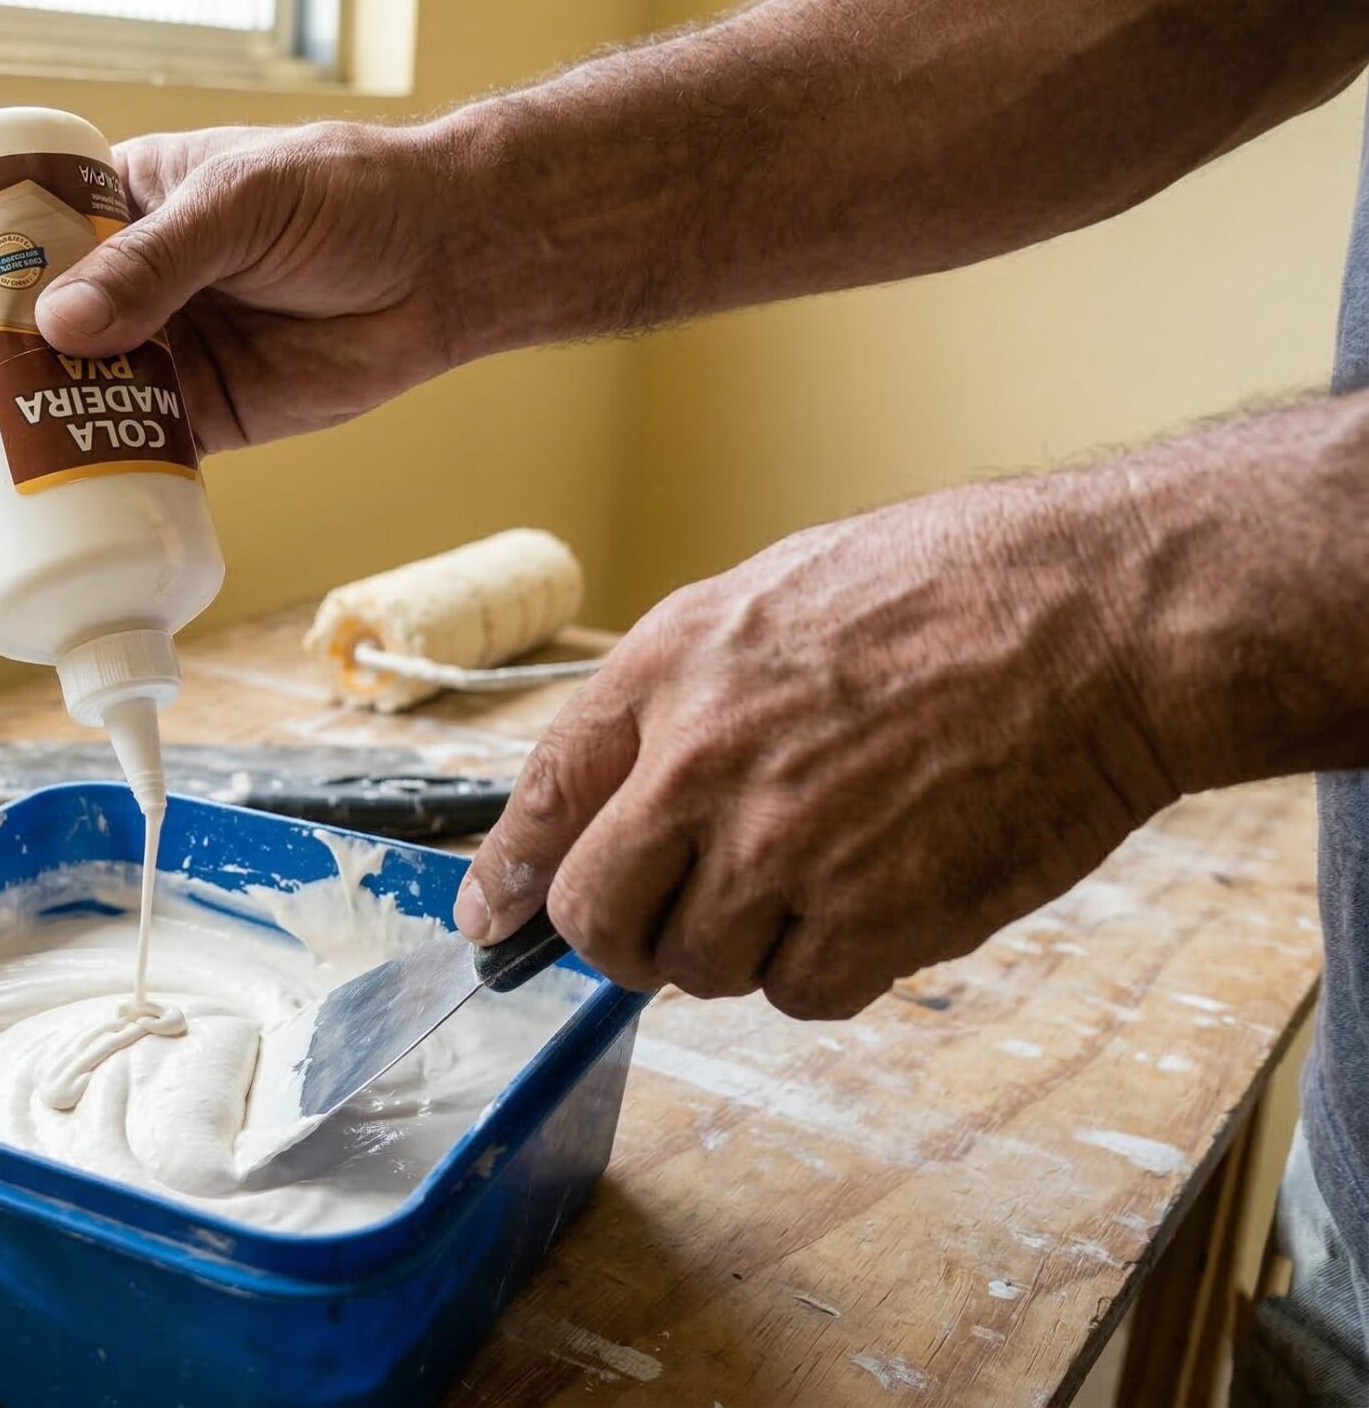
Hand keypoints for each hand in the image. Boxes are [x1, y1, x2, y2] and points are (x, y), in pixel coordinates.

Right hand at [0, 120, 475, 467]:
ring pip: (69, 401)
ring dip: (14, 441)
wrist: (448, 259)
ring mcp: (168, 353)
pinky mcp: (210, 417)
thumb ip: (154, 263)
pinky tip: (46, 508)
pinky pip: (134, 454)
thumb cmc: (347, 193)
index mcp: (123, 205)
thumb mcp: (238, 202)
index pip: (18, 243)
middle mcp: (133, 284)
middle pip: (26, 337)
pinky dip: (91, 482)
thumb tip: (60, 329)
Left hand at [450, 475, 1181, 1018]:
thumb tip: (621, 793)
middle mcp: (700, 766)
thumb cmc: (948, 591)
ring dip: (738, 949)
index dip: (506, 878)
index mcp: (666, 673)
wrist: (1094, 620)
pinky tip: (873, 907)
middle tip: (666, 928)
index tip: (491, 921)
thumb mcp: (768, 597)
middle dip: (618, 939)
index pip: (539, 801)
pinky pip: (801, 994)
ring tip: (813, 881)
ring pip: (698, 968)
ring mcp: (781, 850)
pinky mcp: (871, 917)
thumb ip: (680, 697)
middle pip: (595, 917)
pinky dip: (827, 972)